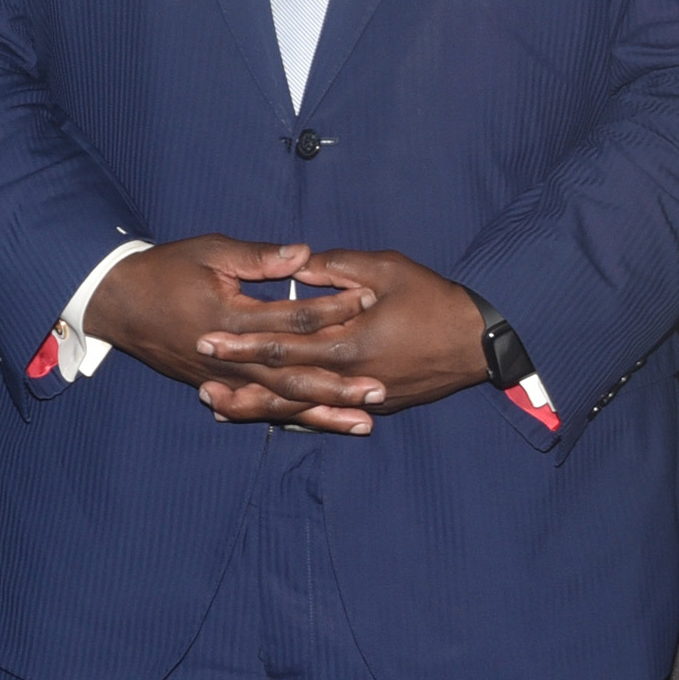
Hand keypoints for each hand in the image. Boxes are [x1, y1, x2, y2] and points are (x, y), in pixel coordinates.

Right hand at [87, 237, 382, 434]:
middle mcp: (230, 357)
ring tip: (364, 421)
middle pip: (293, 375)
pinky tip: (319, 425)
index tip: (369, 303)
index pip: (292, 318)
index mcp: (231, 317)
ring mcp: (223, 378)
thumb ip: (258, 257)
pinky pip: (259, 407)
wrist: (118, 303)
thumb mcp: (210, 252)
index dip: (333, 310)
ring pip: (280, 400)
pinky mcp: (217, 387)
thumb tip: (304, 254)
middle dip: (339, 385)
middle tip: (380, 391)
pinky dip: (291, 416)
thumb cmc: (165, 270)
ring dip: (323, 412)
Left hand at [193, 249, 494, 416]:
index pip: (281, 346)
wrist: (479, 340)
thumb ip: (337, 267)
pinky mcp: (375, 405)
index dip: (241, 343)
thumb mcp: (386, 268)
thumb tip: (296, 266)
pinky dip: (293, 413)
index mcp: (347, 343)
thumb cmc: (434, 298)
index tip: (206, 337)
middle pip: (281, 386)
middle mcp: (349, 378)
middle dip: (238, 379)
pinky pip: (326, 412)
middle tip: (199, 375)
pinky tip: (268, 413)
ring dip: (257, 407)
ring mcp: (362, 398)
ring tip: (217, 404)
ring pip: (299, 408)